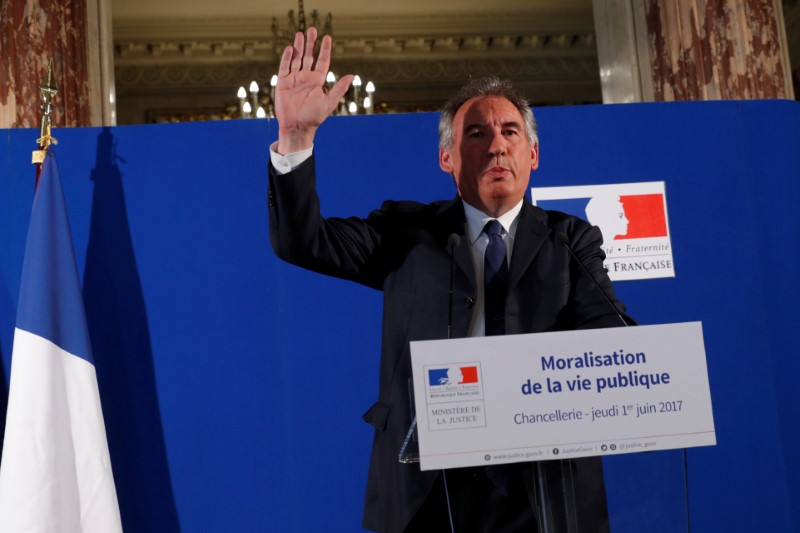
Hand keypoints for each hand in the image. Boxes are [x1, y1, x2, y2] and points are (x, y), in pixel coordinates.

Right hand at [275, 26, 352, 153]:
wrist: (297, 127)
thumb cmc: (314, 117)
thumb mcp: (329, 102)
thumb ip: (339, 88)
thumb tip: (352, 76)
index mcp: (318, 81)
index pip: (322, 61)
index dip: (324, 49)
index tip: (327, 37)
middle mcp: (306, 78)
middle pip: (309, 56)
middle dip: (310, 43)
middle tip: (312, 29)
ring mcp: (294, 79)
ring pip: (296, 58)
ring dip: (298, 46)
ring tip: (300, 33)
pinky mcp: (283, 83)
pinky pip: (284, 67)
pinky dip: (286, 57)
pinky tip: (289, 48)